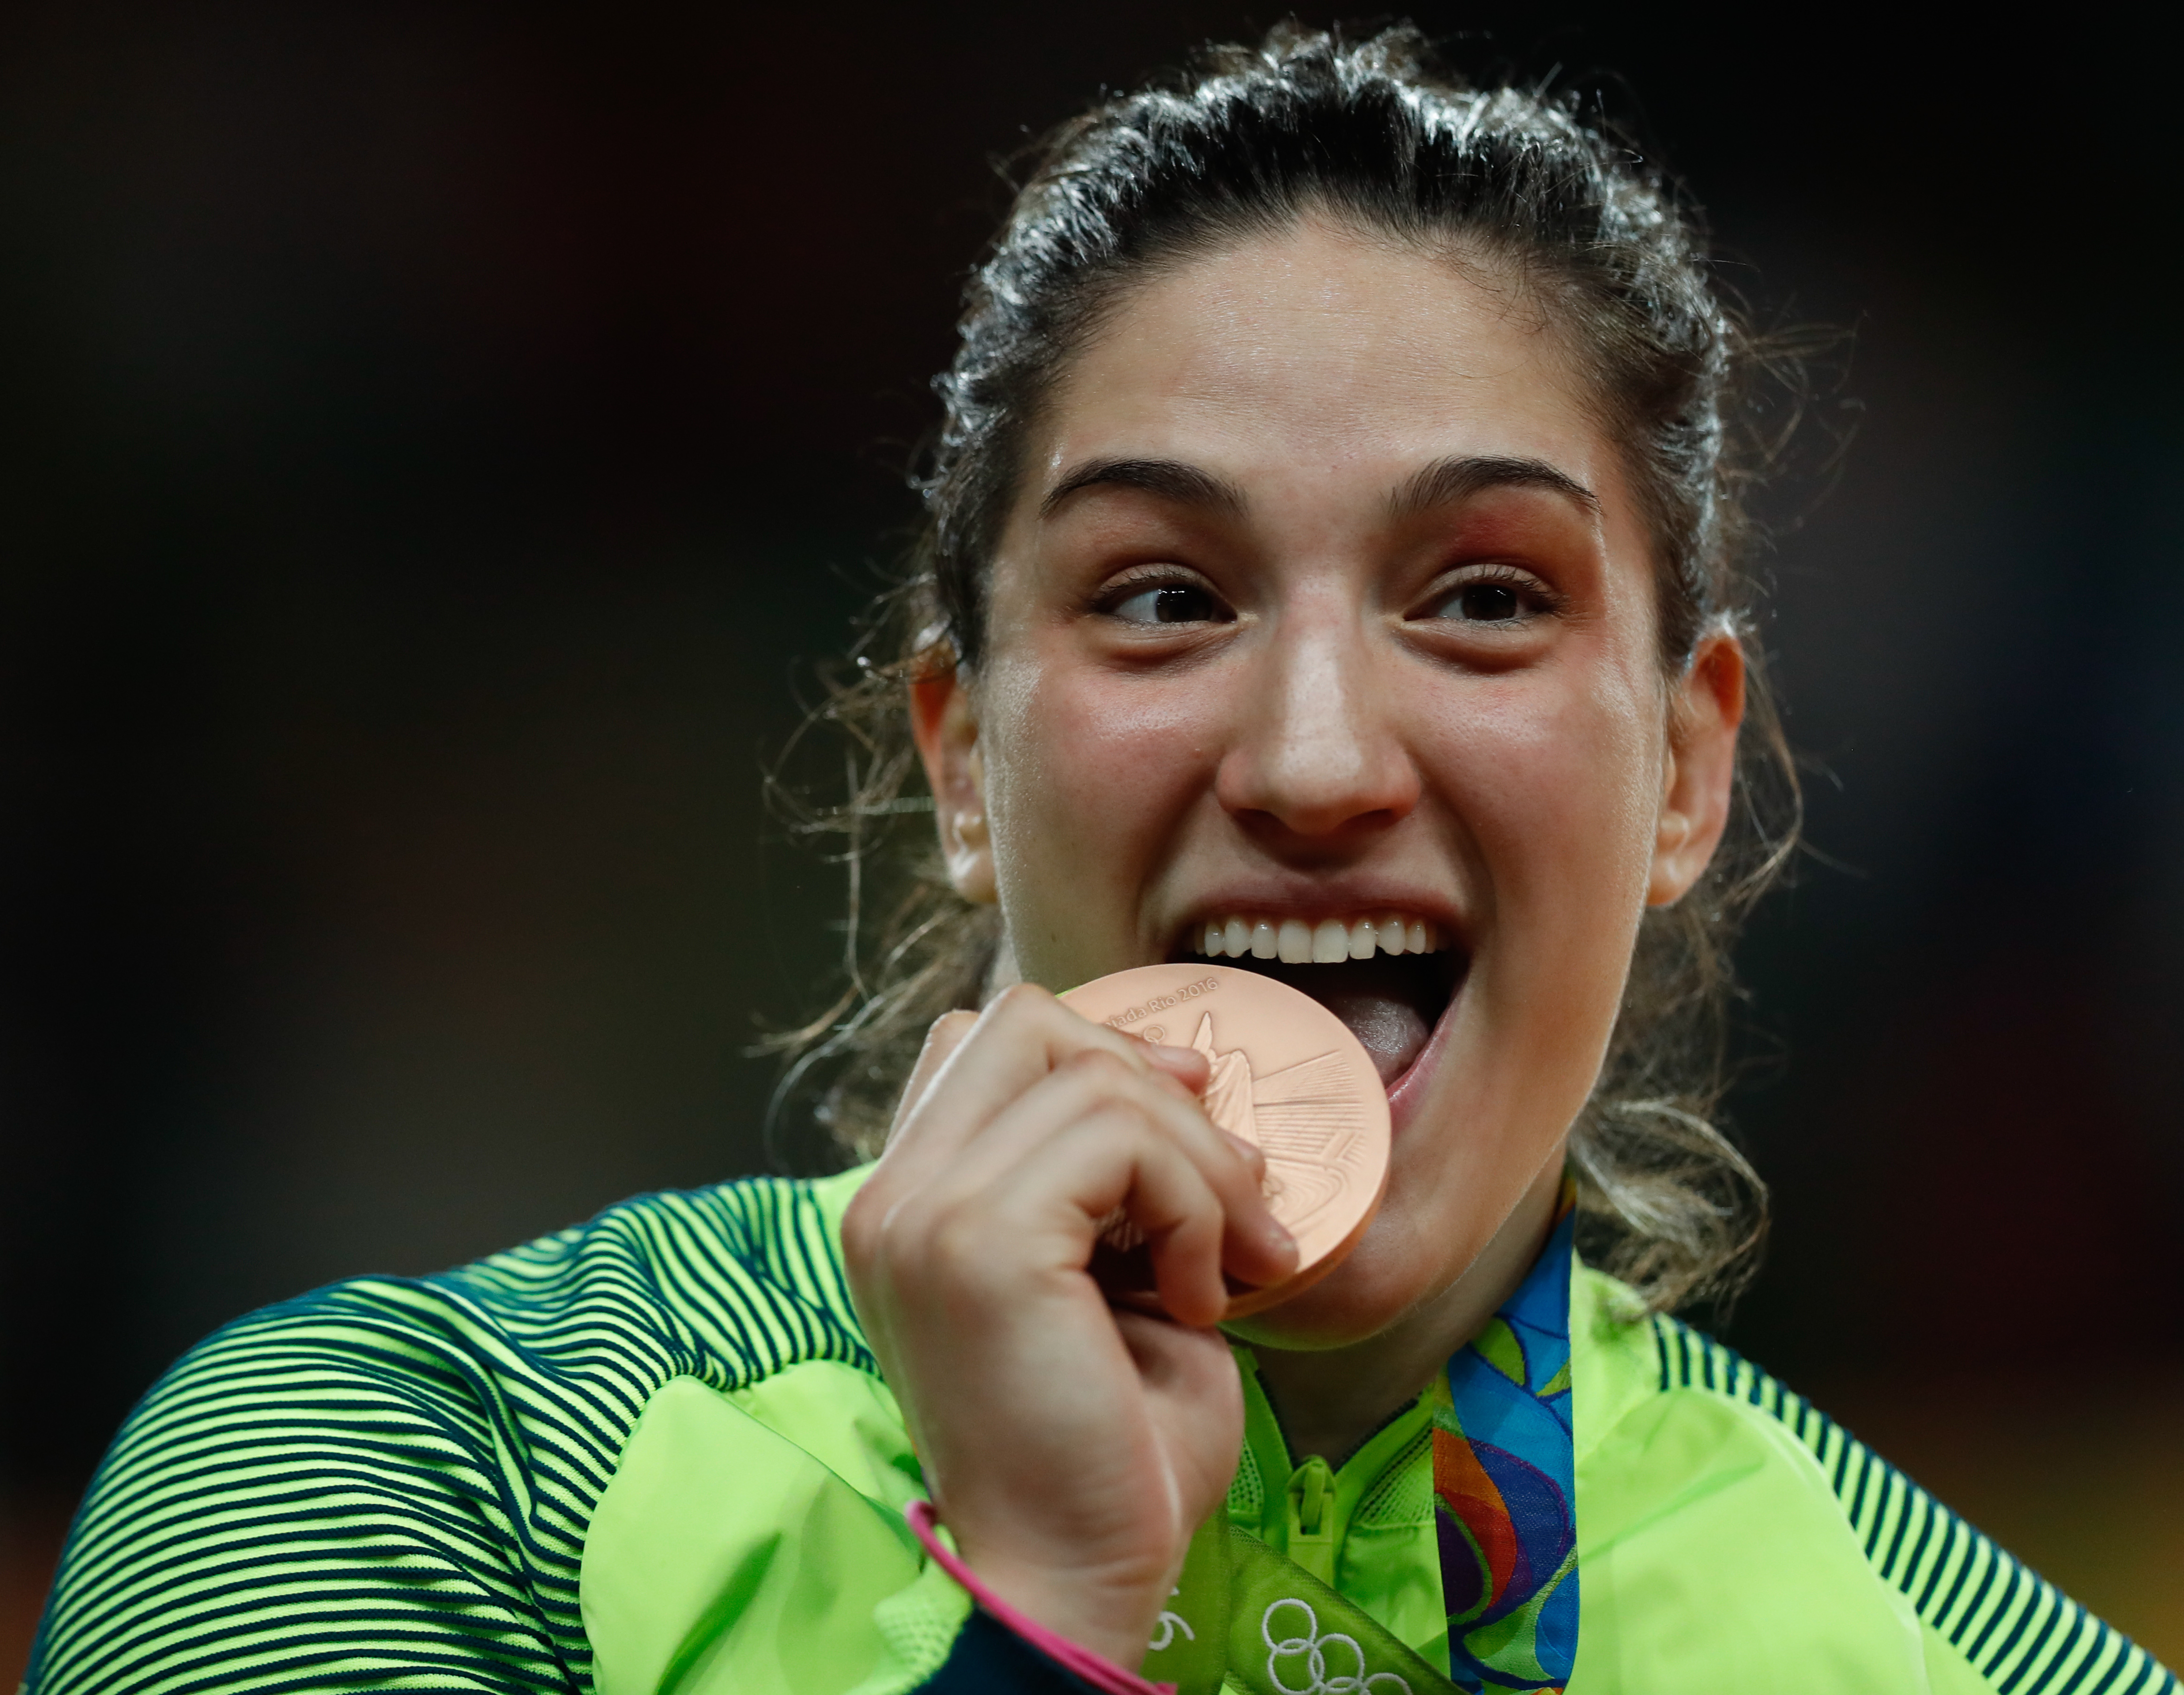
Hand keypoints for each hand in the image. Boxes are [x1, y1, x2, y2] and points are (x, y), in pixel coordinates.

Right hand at [841, 985, 1296, 1668]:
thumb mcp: (1106, 1274)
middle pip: (1028, 1020)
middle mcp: (893, 1196)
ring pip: (1097, 1078)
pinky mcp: (979, 1244)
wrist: (1074, 1580)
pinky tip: (1202, 1298)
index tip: (1187, 1137)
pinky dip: (1197, 1206)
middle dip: (1154, 1087)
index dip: (1100, 1058)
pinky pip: (1123, 1141)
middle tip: (1227, 1192)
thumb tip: (1177, 1072)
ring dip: (1201, 1163)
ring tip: (1228, 1264)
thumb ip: (1107, 1172)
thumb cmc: (1106, 1451)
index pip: (987, 1040)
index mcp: (909, 1203)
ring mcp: (923, 1214)